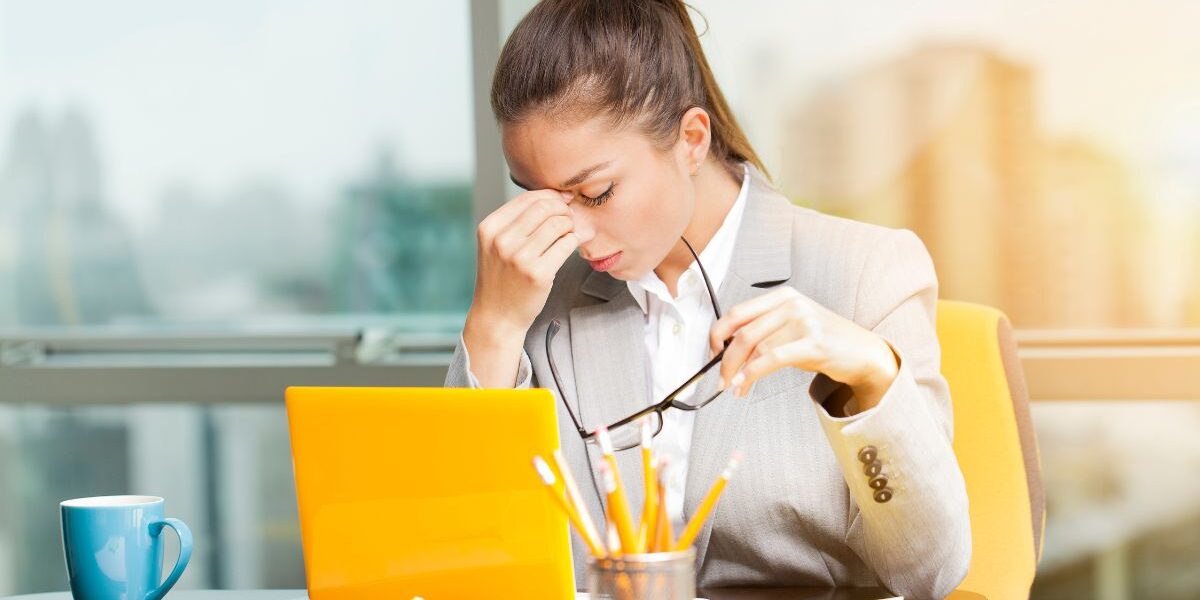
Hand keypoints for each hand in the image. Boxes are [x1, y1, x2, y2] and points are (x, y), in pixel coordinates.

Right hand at [468, 189, 586, 334]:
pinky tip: (570, 245)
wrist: (497, 317)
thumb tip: (558, 198)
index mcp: (490, 228)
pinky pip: (566, 244)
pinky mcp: (537, 273)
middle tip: (570, 218)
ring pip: (558, 224)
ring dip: (570, 225)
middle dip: (563, 209)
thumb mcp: (496, 245)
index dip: (551, 195)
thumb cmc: (502, 278)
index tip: (563, 201)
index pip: (528, 198)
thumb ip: (519, 221)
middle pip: (545, 207)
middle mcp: (502, 240)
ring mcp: (519, 257)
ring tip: (569, 233)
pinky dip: (573, 241)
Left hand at [708, 287, 899, 411]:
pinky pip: (773, 358)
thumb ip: (764, 332)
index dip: (717, 334)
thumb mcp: (791, 328)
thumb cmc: (824, 341)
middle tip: (720, 378)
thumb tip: (728, 351)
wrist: (863, 352)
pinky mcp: (814, 344)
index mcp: (783, 296)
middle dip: (724, 358)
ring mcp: (804, 322)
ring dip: (738, 371)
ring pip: (755, 347)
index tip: (712, 353)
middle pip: (742, 331)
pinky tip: (744, 384)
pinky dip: (752, 373)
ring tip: (735, 387)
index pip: (737, 312)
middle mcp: (792, 304)